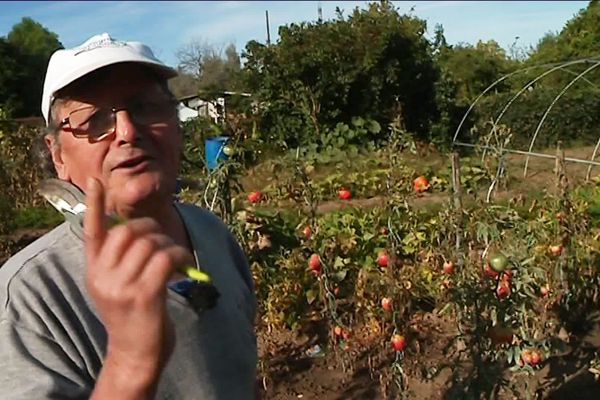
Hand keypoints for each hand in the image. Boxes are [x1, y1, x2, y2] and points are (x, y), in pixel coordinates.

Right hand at [84, 178, 190, 378]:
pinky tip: (184, 265)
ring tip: (176, 258)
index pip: (90, 232)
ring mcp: (122, 287)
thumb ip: (119, 261)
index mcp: (93, 271)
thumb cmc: (132, 315)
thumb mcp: (116, 286)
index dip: (94, 205)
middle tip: (165, 243)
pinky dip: (179, 256)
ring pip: (151, 243)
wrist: (135, 354)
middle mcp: (102, 276)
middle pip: (129, 231)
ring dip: (170, 245)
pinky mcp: (144, 295)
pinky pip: (166, 257)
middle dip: (153, 229)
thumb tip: (140, 231)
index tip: (96, 181)